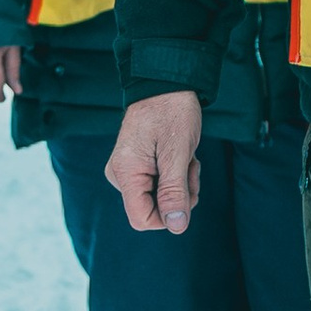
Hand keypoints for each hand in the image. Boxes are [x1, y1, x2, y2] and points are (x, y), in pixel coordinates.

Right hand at [110, 91, 203, 232]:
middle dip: (180, 194)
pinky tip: (181, 156)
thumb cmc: (172, 113)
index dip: (169, 215)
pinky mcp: (138, 166)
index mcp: (125, 173)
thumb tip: (176, 227)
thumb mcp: (178, 154)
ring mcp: (128, 170)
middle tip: (190, 166)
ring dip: (181, 183)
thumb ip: (175, 191)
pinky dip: (176, 174)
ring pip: (160, 198)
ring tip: (186, 157)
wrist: (167, 83)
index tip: (187, 192)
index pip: (143, 220)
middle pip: (154, 209)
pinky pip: (160, 184)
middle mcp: (121, 175)